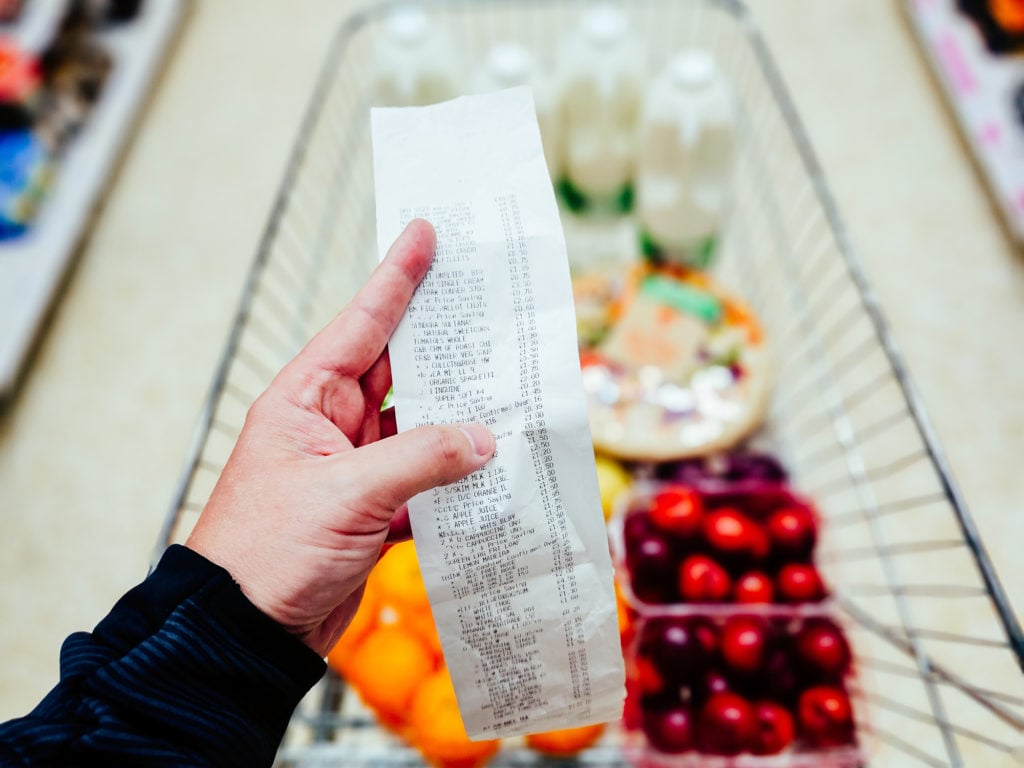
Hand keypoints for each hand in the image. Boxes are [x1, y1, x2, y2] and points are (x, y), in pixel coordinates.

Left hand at [186, 220, 494, 656]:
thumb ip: (421, 458)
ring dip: (460, 424)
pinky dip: (455, 484)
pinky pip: (425, 484)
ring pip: (420, 432)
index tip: (424, 232)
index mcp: (306, 401)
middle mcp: (331, 427)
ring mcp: (354, 470)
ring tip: (511, 396)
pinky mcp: (371, 513)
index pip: (361, 324)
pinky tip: (491, 476)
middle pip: (399, 373)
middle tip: (493, 311)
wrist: (242, 633)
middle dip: (445, 347)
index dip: (396, 277)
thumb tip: (485, 439)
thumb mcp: (346, 493)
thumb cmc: (268, 550)